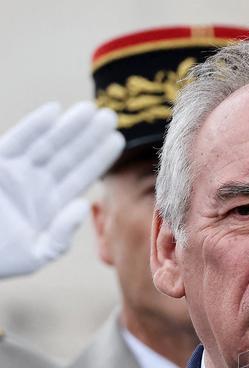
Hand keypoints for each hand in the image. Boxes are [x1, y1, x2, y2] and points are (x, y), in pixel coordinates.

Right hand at [0, 101, 124, 276]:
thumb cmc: (2, 258)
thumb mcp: (37, 253)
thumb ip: (61, 235)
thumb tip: (82, 205)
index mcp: (52, 203)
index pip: (81, 176)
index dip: (99, 158)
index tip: (118, 140)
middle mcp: (37, 183)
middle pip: (69, 155)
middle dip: (89, 136)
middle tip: (111, 116)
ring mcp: (17, 171)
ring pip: (48, 144)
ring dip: (69, 126)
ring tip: (90, 109)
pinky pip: (17, 140)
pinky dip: (34, 126)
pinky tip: (54, 111)